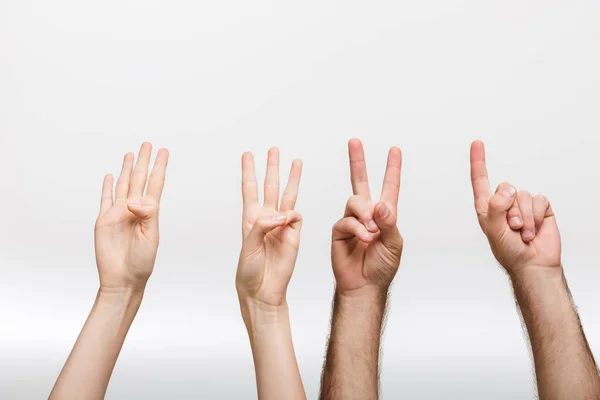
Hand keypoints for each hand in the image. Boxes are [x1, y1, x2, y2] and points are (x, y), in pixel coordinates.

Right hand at [94, 142, 168, 290]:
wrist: (123, 279)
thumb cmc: (141, 262)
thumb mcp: (151, 238)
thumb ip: (146, 216)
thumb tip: (133, 199)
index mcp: (150, 213)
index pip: (155, 184)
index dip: (159, 167)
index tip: (164, 152)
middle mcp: (134, 209)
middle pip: (139, 179)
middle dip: (144, 161)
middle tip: (148, 144)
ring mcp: (118, 214)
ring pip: (123, 185)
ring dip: (127, 170)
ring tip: (131, 154)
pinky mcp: (104, 221)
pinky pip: (105, 199)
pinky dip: (107, 187)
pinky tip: (110, 176)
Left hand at [236, 148, 302, 308]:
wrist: (263, 291)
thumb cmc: (249, 271)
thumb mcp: (248, 246)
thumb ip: (263, 226)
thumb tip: (283, 214)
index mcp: (250, 219)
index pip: (249, 189)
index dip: (248, 171)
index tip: (247, 154)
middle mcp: (266, 218)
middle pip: (270, 186)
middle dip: (271, 167)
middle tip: (273, 149)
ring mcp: (282, 226)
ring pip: (288, 195)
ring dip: (291, 178)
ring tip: (296, 161)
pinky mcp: (295, 234)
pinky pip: (297, 216)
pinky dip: (292, 214)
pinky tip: (287, 218)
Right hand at [331, 139, 402, 294]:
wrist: (364, 285)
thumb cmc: (382, 267)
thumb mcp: (394, 244)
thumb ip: (389, 223)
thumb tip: (381, 204)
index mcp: (385, 214)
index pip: (389, 186)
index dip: (392, 168)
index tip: (394, 150)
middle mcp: (368, 214)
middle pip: (361, 181)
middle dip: (357, 161)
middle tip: (354, 142)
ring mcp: (352, 220)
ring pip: (355, 201)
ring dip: (365, 214)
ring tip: (371, 232)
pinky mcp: (340, 230)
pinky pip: (346, 219)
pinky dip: (357, 227)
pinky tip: (363, 238)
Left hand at [470, 140, 560, 274]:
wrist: (532, 264)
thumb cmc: (508, 250)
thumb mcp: (493, 229)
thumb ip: (495, 207)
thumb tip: (508, 189)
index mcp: (487, 207)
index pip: (480, 180)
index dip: (478, 161)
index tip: (477, 143)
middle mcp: (504, 202)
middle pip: (505, 187)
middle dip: (509, 210)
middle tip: (511, 229)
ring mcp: (522, 204)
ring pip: (522, 196)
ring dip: (523, 218)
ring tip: (522, 234)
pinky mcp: (540, 208)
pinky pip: (538, 200)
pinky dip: (535, 217)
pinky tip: (534, 231)